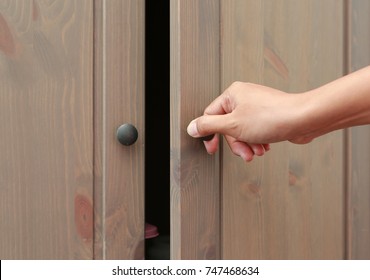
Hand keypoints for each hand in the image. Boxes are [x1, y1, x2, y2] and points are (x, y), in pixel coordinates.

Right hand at [187, 82, 310, 160]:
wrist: (303, 119)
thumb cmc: (273, 117)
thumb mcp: (232, 125)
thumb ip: (209, 126)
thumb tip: (192, 127)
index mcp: (232, 94)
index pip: (211, 116)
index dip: (210, 134)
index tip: (211, 148)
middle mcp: (244, 98)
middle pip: (228, 126)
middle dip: (236, 143)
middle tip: (244, 153)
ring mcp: (257, 106)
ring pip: (242, 131)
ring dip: (248, 144)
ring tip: (258, 151)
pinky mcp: (268, 115)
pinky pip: (255, 131)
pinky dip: (258, 141)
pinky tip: (265, 146)